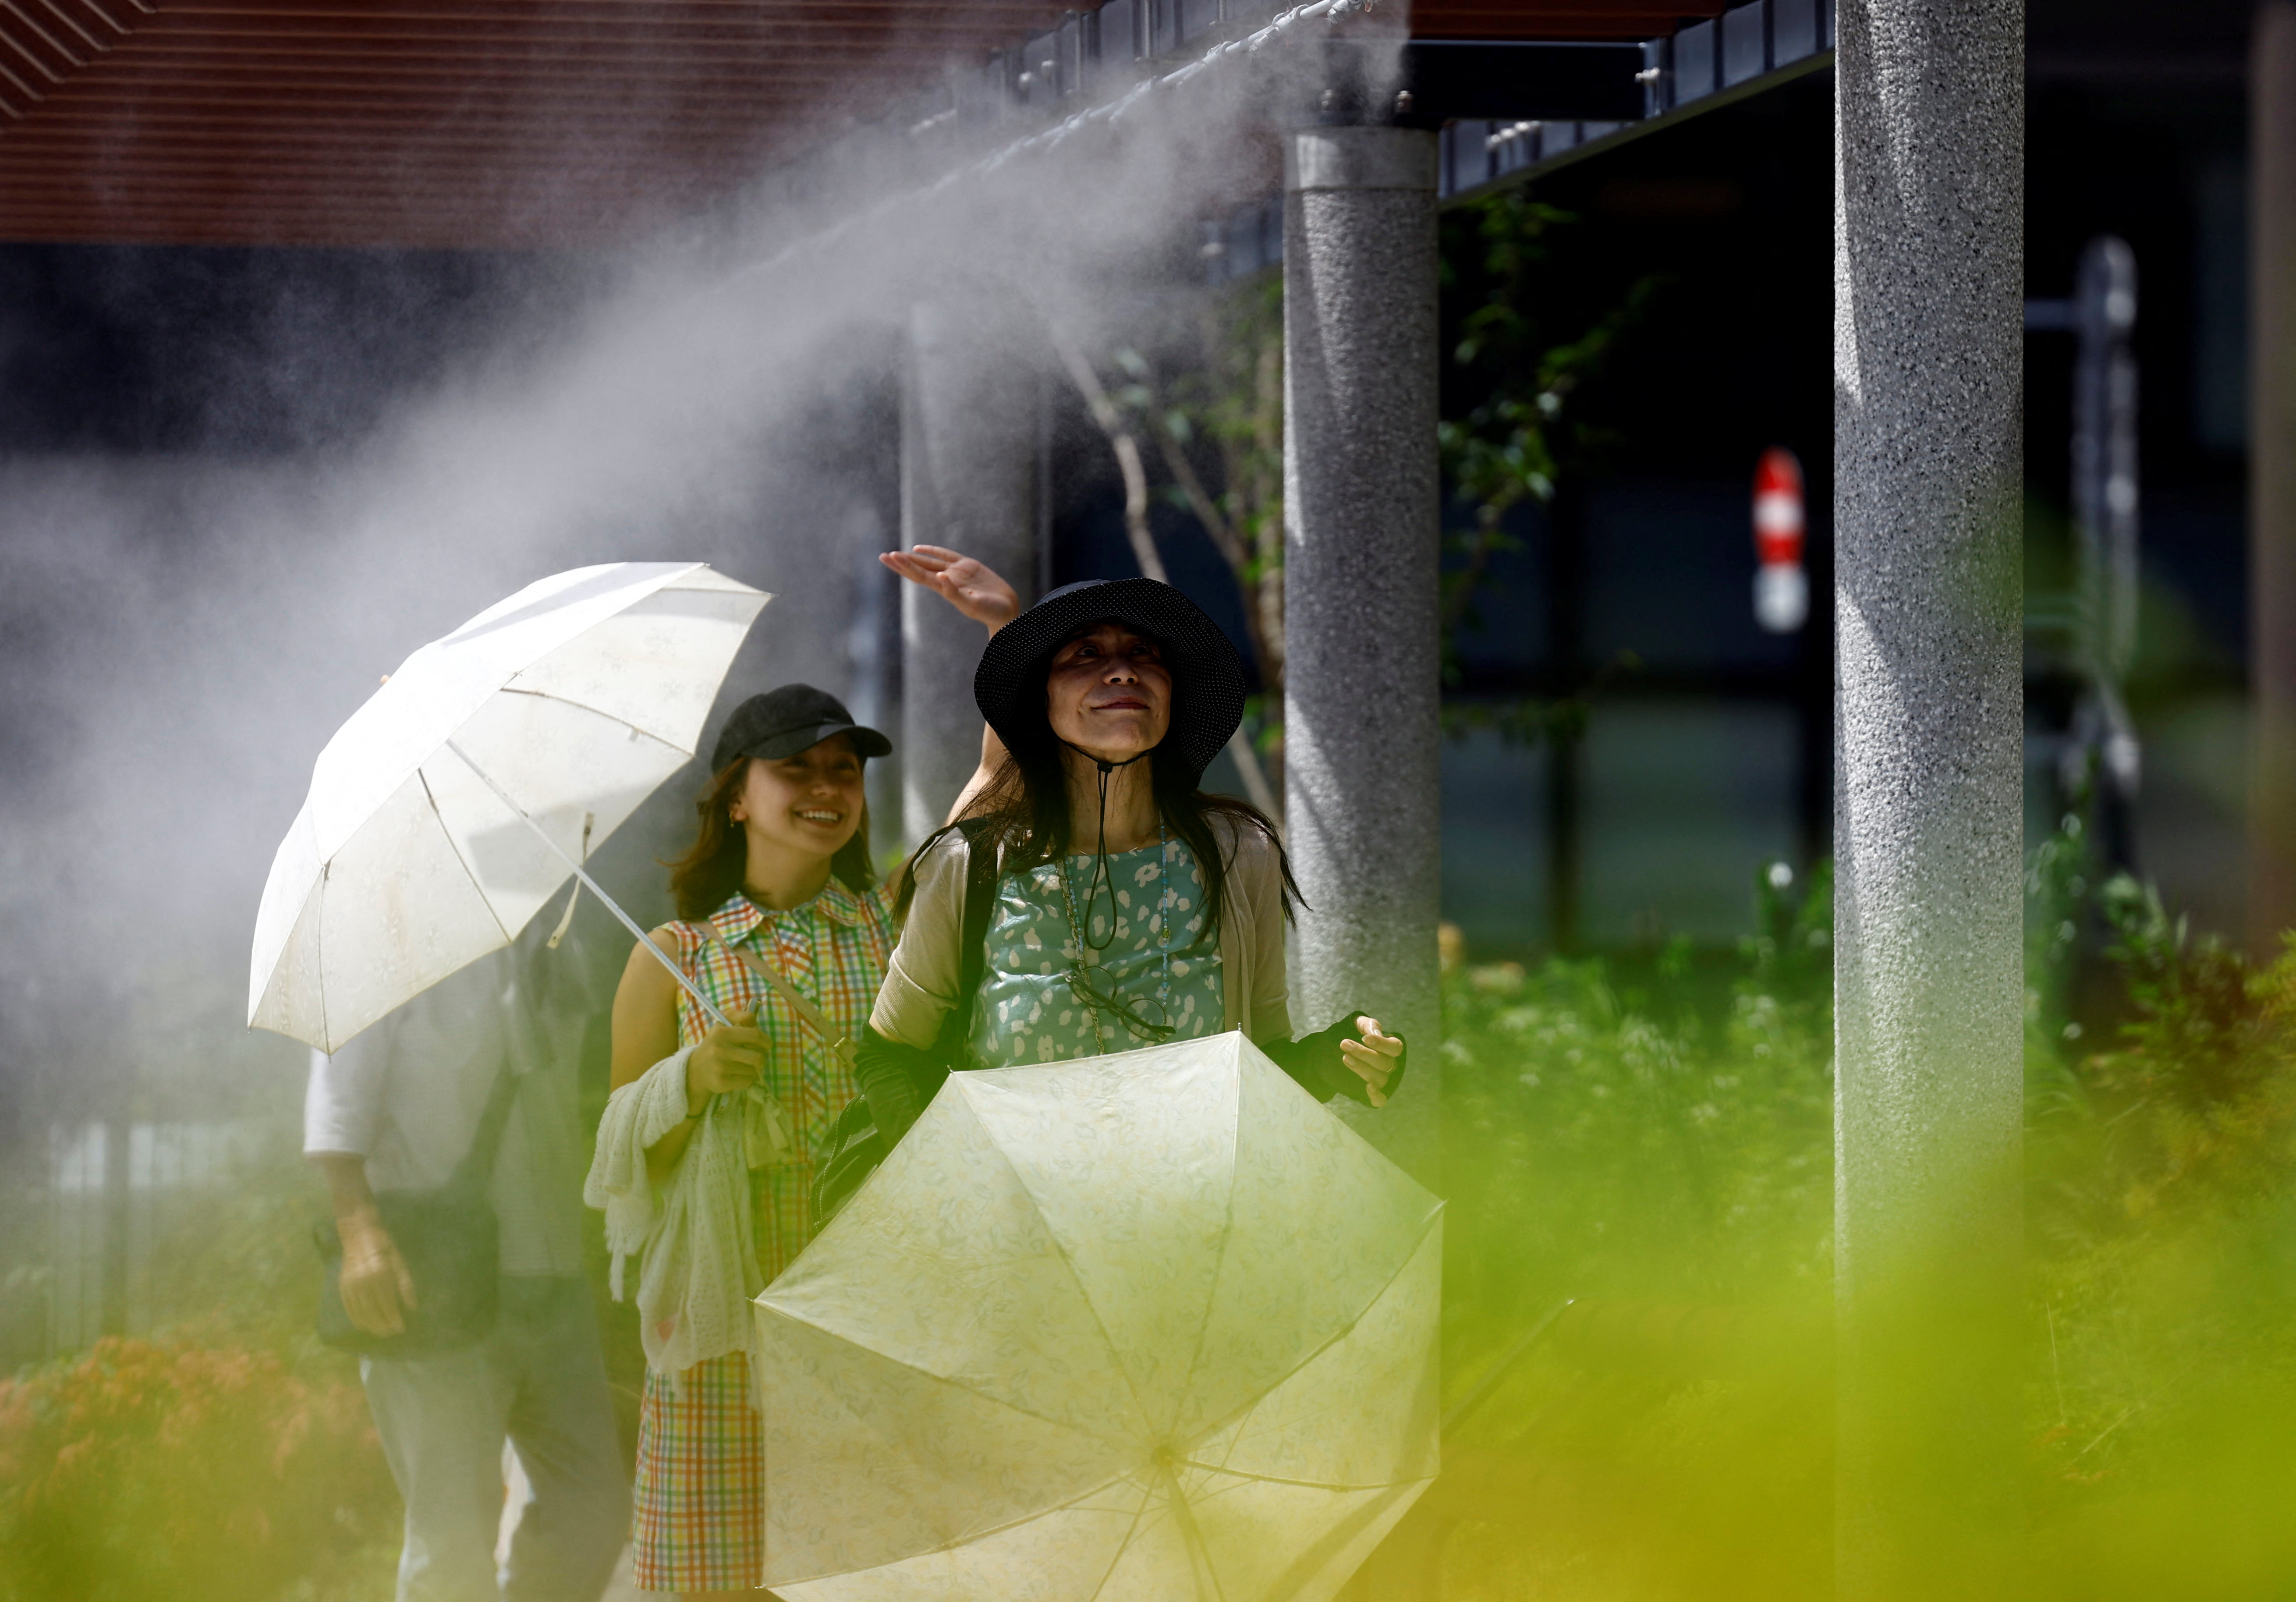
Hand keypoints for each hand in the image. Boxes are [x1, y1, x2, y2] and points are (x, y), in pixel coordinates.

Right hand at [337, 1208, 416, 1336]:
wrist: (359, 1235)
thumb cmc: (385, 1247)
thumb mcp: (400, 1262)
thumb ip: (406, 1285)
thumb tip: (412, 1307)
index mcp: (379, 1274)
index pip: (387, 1304)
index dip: (394, 1319)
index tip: (401, 1329)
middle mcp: (362, 1282)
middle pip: (372, 1311)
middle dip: (382, 1325)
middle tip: (391, 1333)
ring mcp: (350, 1285)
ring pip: (360, 1312)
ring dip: (370, 1325)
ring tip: (380, 1332)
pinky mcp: (342, 1286)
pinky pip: (348, 1307)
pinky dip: (356, 1318)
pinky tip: (364, 1325)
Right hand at [687, 1009, 765, 1113]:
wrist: (696, 1069)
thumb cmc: (715, 1043)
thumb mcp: (723, 1024)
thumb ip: (740, 1016)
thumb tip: (755, 1020)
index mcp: (722, 1032)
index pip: (755, 1035)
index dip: (766, 1041)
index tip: (767, 1045)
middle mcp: (720, 1049)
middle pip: (758, 1057)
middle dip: (762, 1059)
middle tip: (757, 1058)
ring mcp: (720, 1068)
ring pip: (753, 1071)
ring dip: (753, 1070)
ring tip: (745, 1066)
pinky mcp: (721, 1083)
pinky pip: (747, 1082)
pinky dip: (747, 1079)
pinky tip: (738, 1075)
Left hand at [881, 545, 1019, 633]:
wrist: (1006, 610)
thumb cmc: (990, 611)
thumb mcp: (972, 604)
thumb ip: (955, 593)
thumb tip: (940, 576)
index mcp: (945, 588)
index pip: (919, 575)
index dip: (904, 566)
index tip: (890, 557)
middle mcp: (947, 579)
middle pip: (919, 568)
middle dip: (901, 562)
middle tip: (883, 556)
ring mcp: (956, 572)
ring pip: (929, 561)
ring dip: (912, 557)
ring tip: (896, 554)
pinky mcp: (968, 566)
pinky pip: (946, 555)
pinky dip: (933, 551)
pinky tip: (920, 549)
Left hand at [1340, 1016, 1403, 1107]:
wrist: (1339, 1050)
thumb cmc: (1355, 1035)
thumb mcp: (1360, 1025)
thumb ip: (1368, 1026)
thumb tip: (1374, 1034)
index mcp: (1391, 1048)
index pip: (1394, 1047)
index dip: (1382, 1044)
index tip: (1365, 1038)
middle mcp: (1390, 1065)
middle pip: (1384, 1063)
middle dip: (1363, 1053)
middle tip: (1344, 1044)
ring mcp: (1383, 1079)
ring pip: (1379, 1078)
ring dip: (1362, 1068)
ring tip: (1345, 1057)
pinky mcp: (1373, 1093)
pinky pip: (1380, 1100)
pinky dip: (1376, 1096)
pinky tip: (1368, 1087)